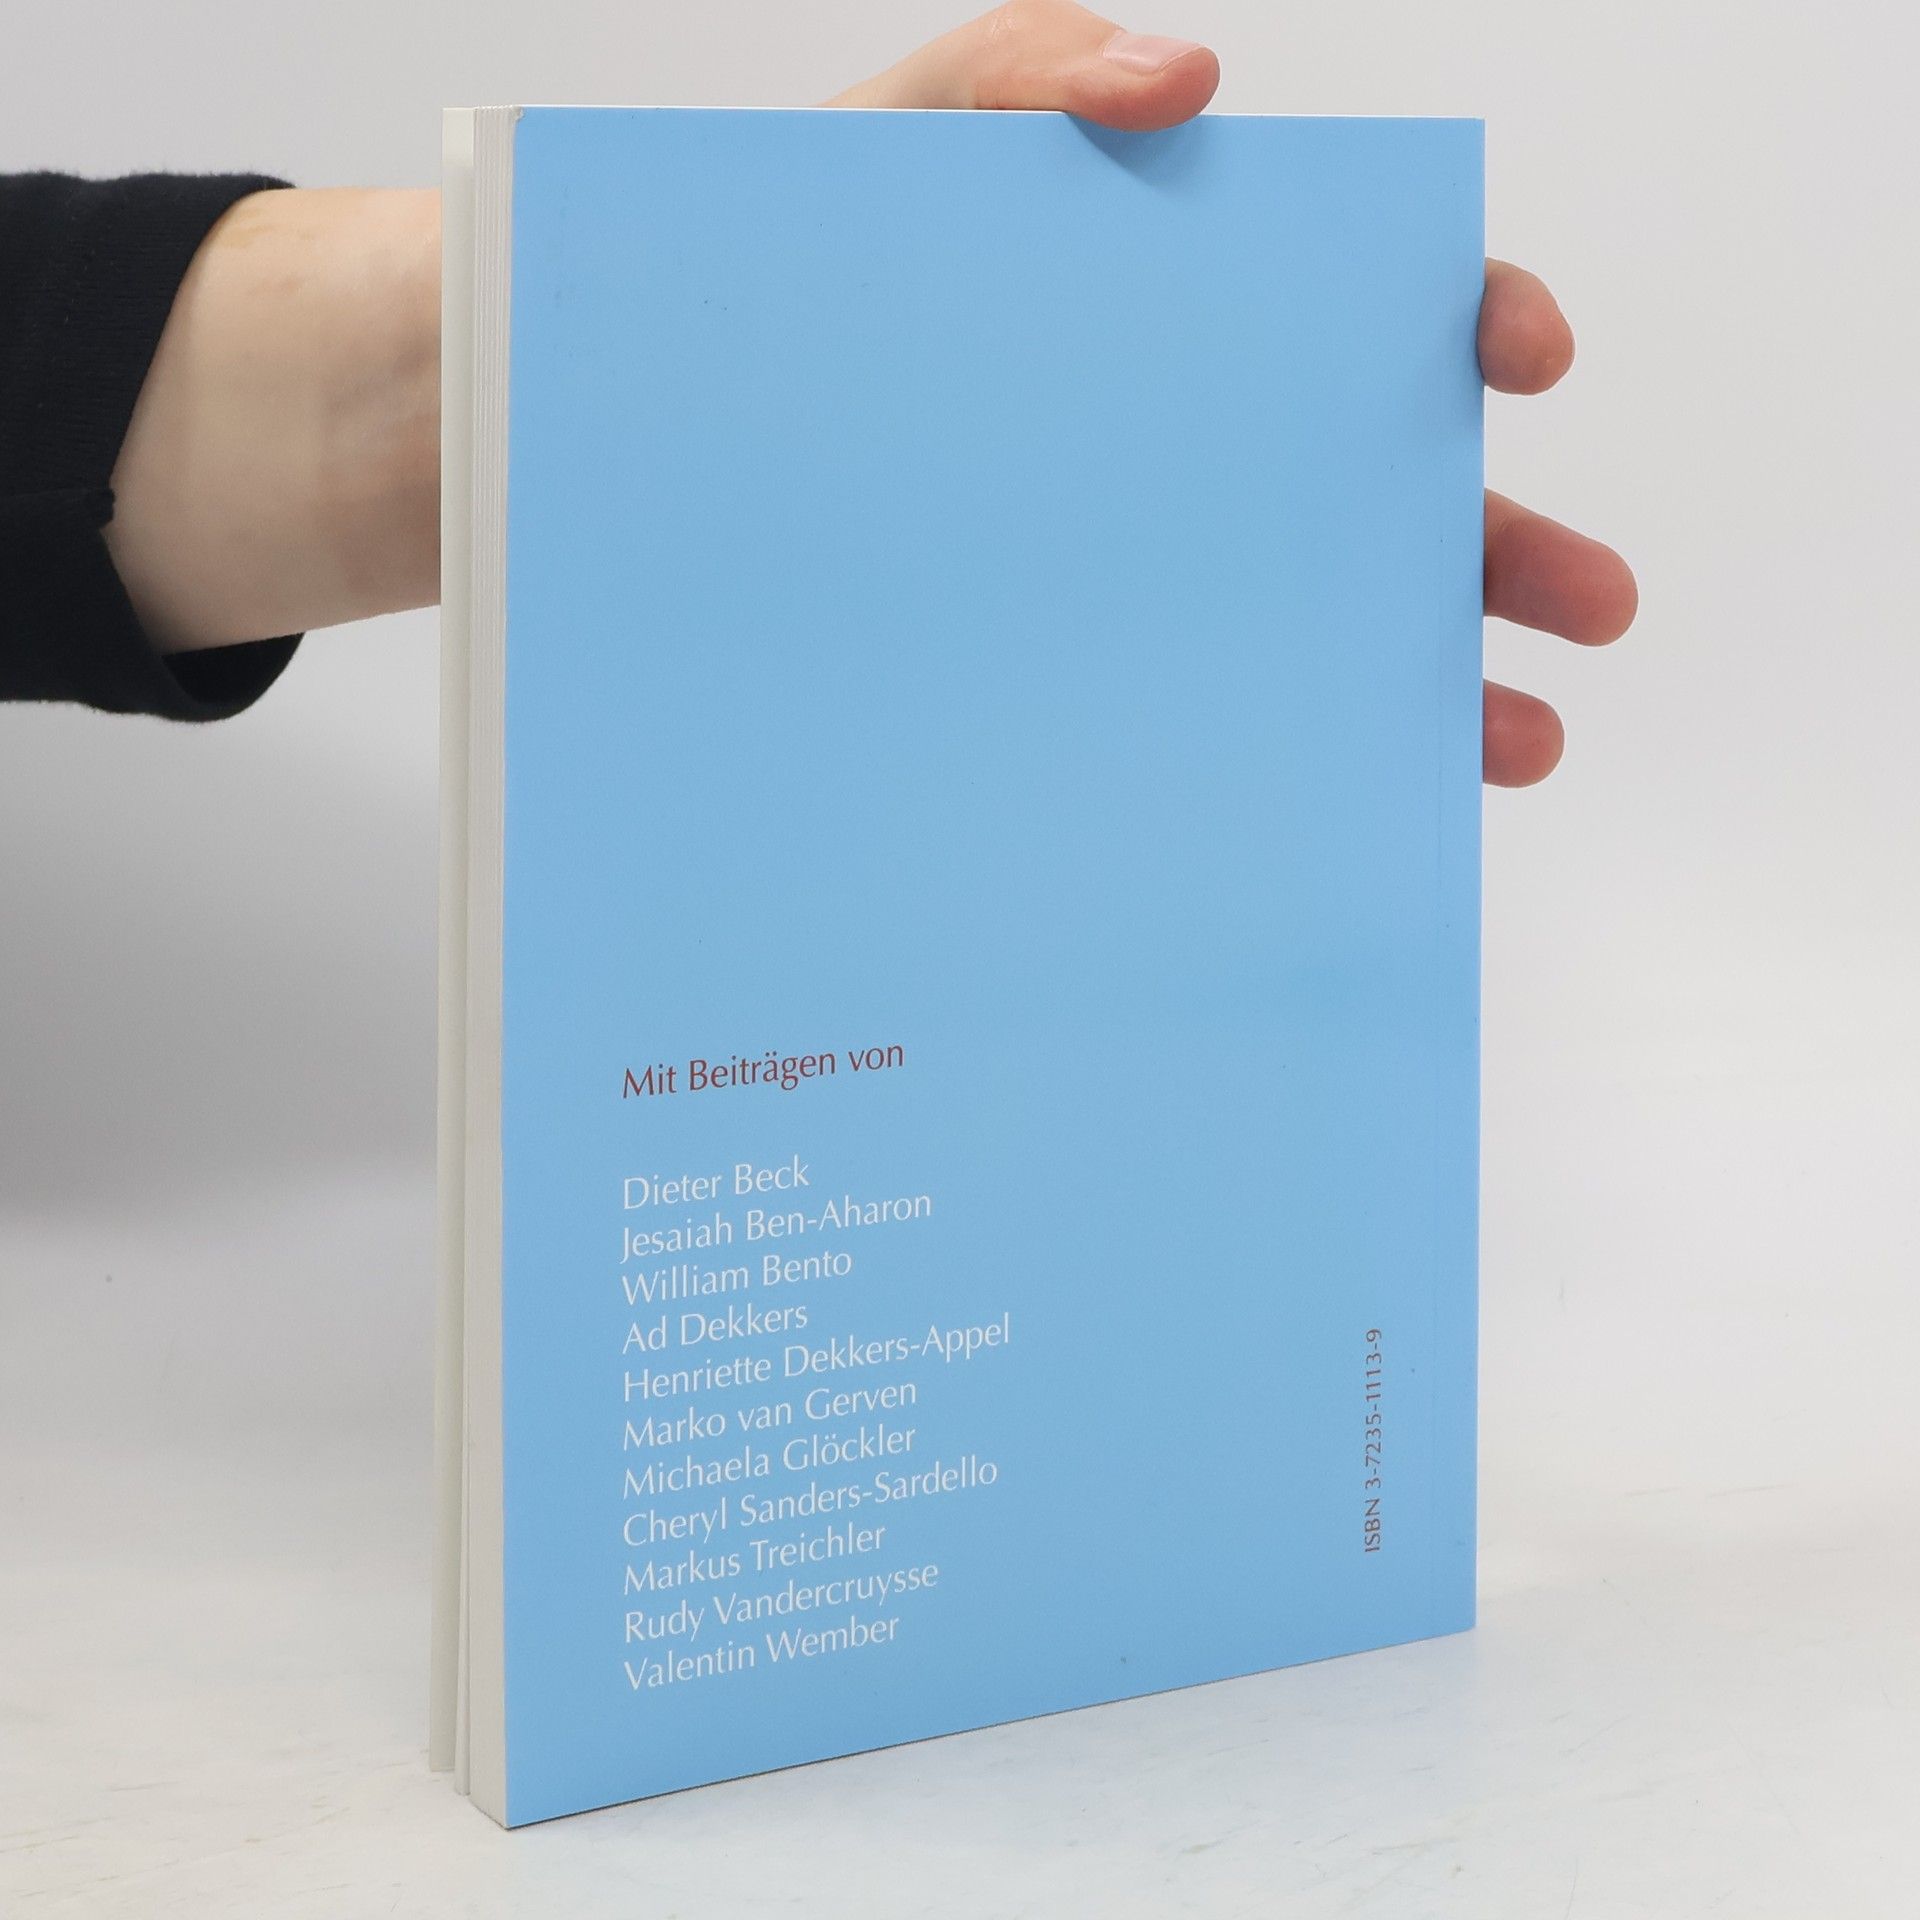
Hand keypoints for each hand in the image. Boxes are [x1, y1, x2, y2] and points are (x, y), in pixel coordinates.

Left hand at [834, 1, 1637, 787]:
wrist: (681, 447)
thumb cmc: (799, 280)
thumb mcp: (906, 145)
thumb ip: (1034, 72)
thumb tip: (1190, 75)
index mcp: (1188, 318)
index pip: (1364, 310)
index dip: (1467, 320)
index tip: (1526, 357)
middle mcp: (1190, 454)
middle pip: (1378, 490)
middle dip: (1504, 547)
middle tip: (1595, 605)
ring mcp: (1142, 575)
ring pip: (1321, 629)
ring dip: (1438, 684)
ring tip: (1517, 748)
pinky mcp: (1079, 676)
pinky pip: (1211, 727)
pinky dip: (1293, 767)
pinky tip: (1351, 810)